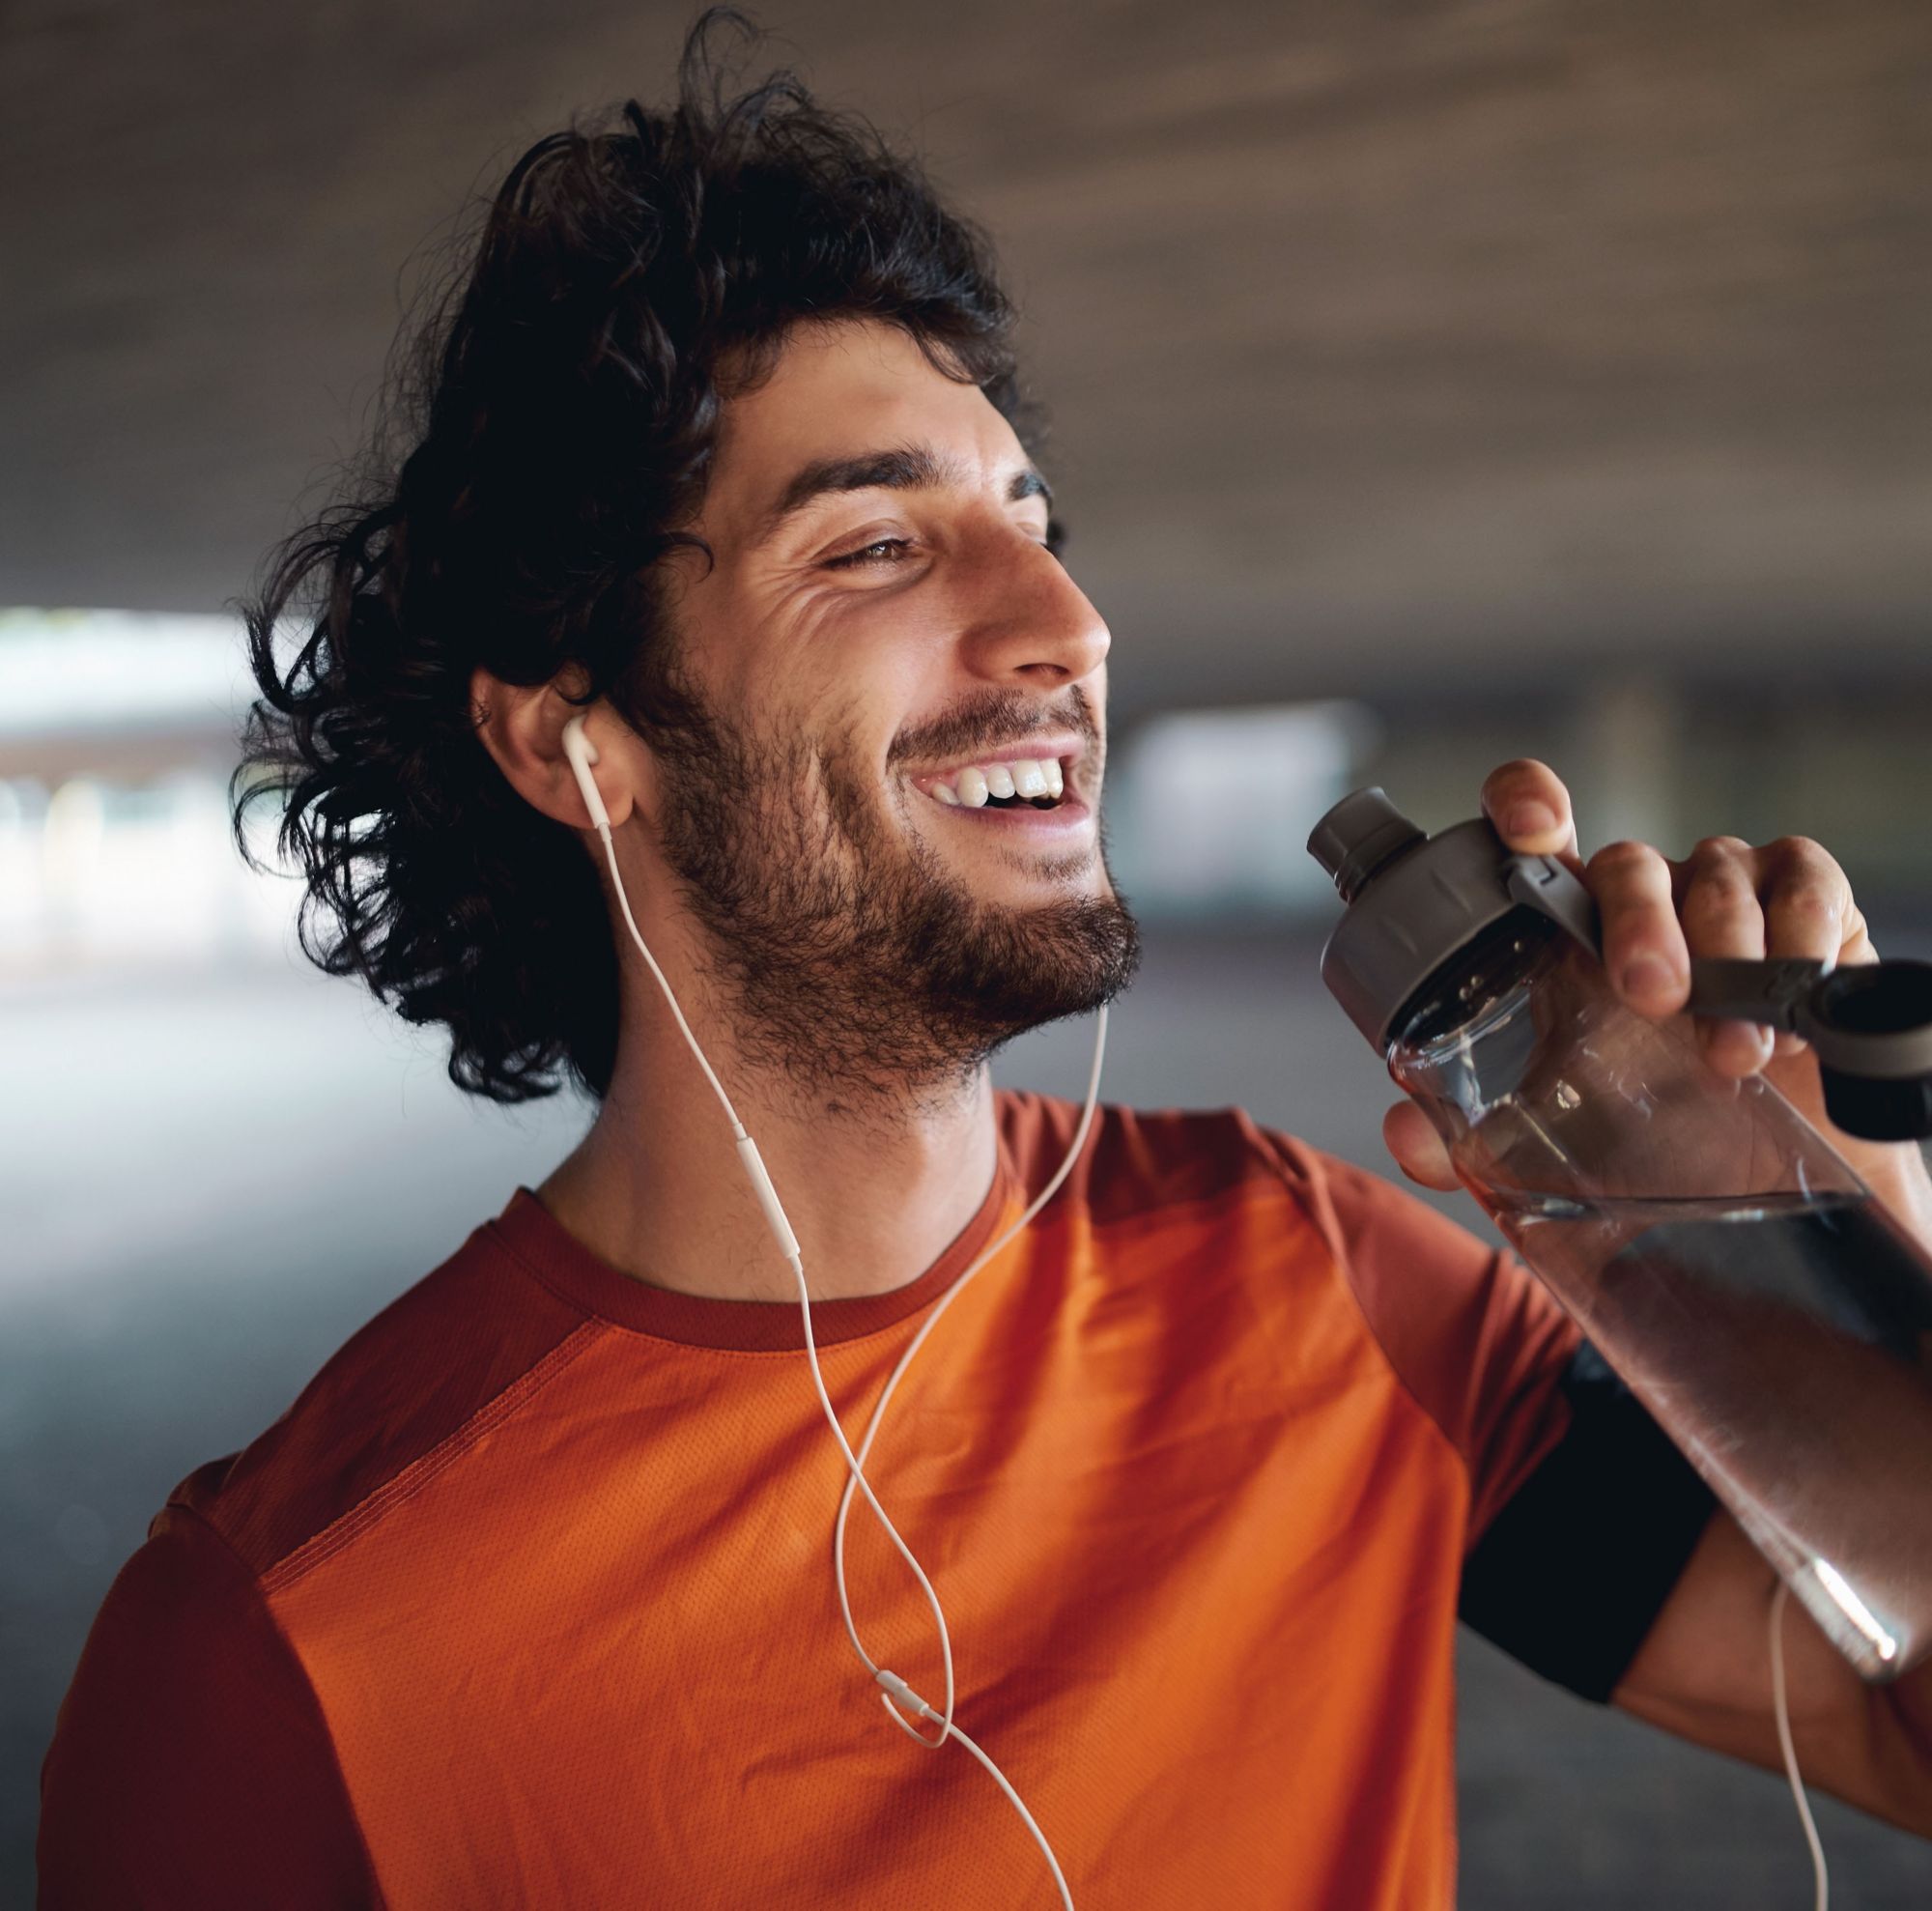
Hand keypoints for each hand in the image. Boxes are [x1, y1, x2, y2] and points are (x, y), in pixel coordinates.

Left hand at [1381, 759, 1930, 1228]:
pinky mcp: (1811, 911)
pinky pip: (1807, 890)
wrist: (1769, 1194)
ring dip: (1725, 961)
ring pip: (1717, 877)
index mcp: (1566, 929)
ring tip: (1727, 1054)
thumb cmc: (1650, 1146)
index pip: (1536, 828)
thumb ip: (1467, 1140)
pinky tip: (1787, 1013)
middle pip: (1628, 863)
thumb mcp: (1553, 1148)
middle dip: (1637, 923)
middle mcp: (1641, 899)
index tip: (1527, 828)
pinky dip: (1799, 943)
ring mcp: (1725, 897)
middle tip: (1648, 996)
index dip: (1526, 801)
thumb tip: (1407, 1133)